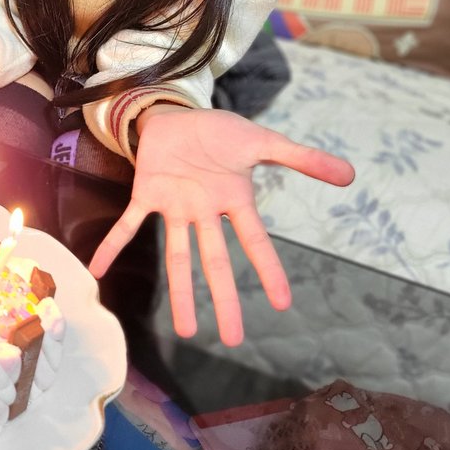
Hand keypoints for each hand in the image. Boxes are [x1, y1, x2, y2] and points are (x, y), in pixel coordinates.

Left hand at [88, 106, 354, 346]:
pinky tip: (99, 270)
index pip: (255, 242)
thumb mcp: (263, 141)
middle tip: (230, 339)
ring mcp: (174, 207)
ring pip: (178, 256)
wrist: (178, 111)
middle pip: (215, 262)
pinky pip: (127, 225)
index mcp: (234, 201)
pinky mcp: (146, 195)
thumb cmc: (220, 131)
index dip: (269, 271)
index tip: (283, 305)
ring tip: (184, 330)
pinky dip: (112, 246)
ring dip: (180, 291)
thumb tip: (349, 174)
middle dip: (223, 300)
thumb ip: (302, 159)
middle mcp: (205, 212)